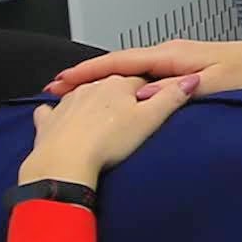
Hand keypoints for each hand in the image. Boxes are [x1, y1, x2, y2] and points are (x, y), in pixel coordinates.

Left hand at [26, 72, 196, 185]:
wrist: (66, 162)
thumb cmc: (107, 144)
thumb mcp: (150, 121)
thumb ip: (171, 98)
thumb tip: (191, 80)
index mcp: (117, 85)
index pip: (139, 81)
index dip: (147, 93)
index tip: (151, 104)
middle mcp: (91, 87)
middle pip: (110, 87)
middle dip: (118, 98)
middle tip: (128, 117)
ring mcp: (68, 102)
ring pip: (82, 96)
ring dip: (91, 104)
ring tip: (100, 122)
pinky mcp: (50, 120)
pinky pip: (52, 111)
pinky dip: (56, 114)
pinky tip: (59, 120)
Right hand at [44, 37, 241, 99]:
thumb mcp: (216, 85)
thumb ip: (179, 90)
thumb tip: (143, 93)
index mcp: (172, 55)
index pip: (121, 62)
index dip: (89, 71)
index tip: (63, 79)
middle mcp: (169, 52)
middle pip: (118, 64)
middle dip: (86, 74)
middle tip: (54, 88)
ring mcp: (175, 59)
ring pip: (128, 69)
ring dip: (101, 78)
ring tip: (72, 89)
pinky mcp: (182, 67)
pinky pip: (142, 73)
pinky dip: (121, 80)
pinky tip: (112, 90)